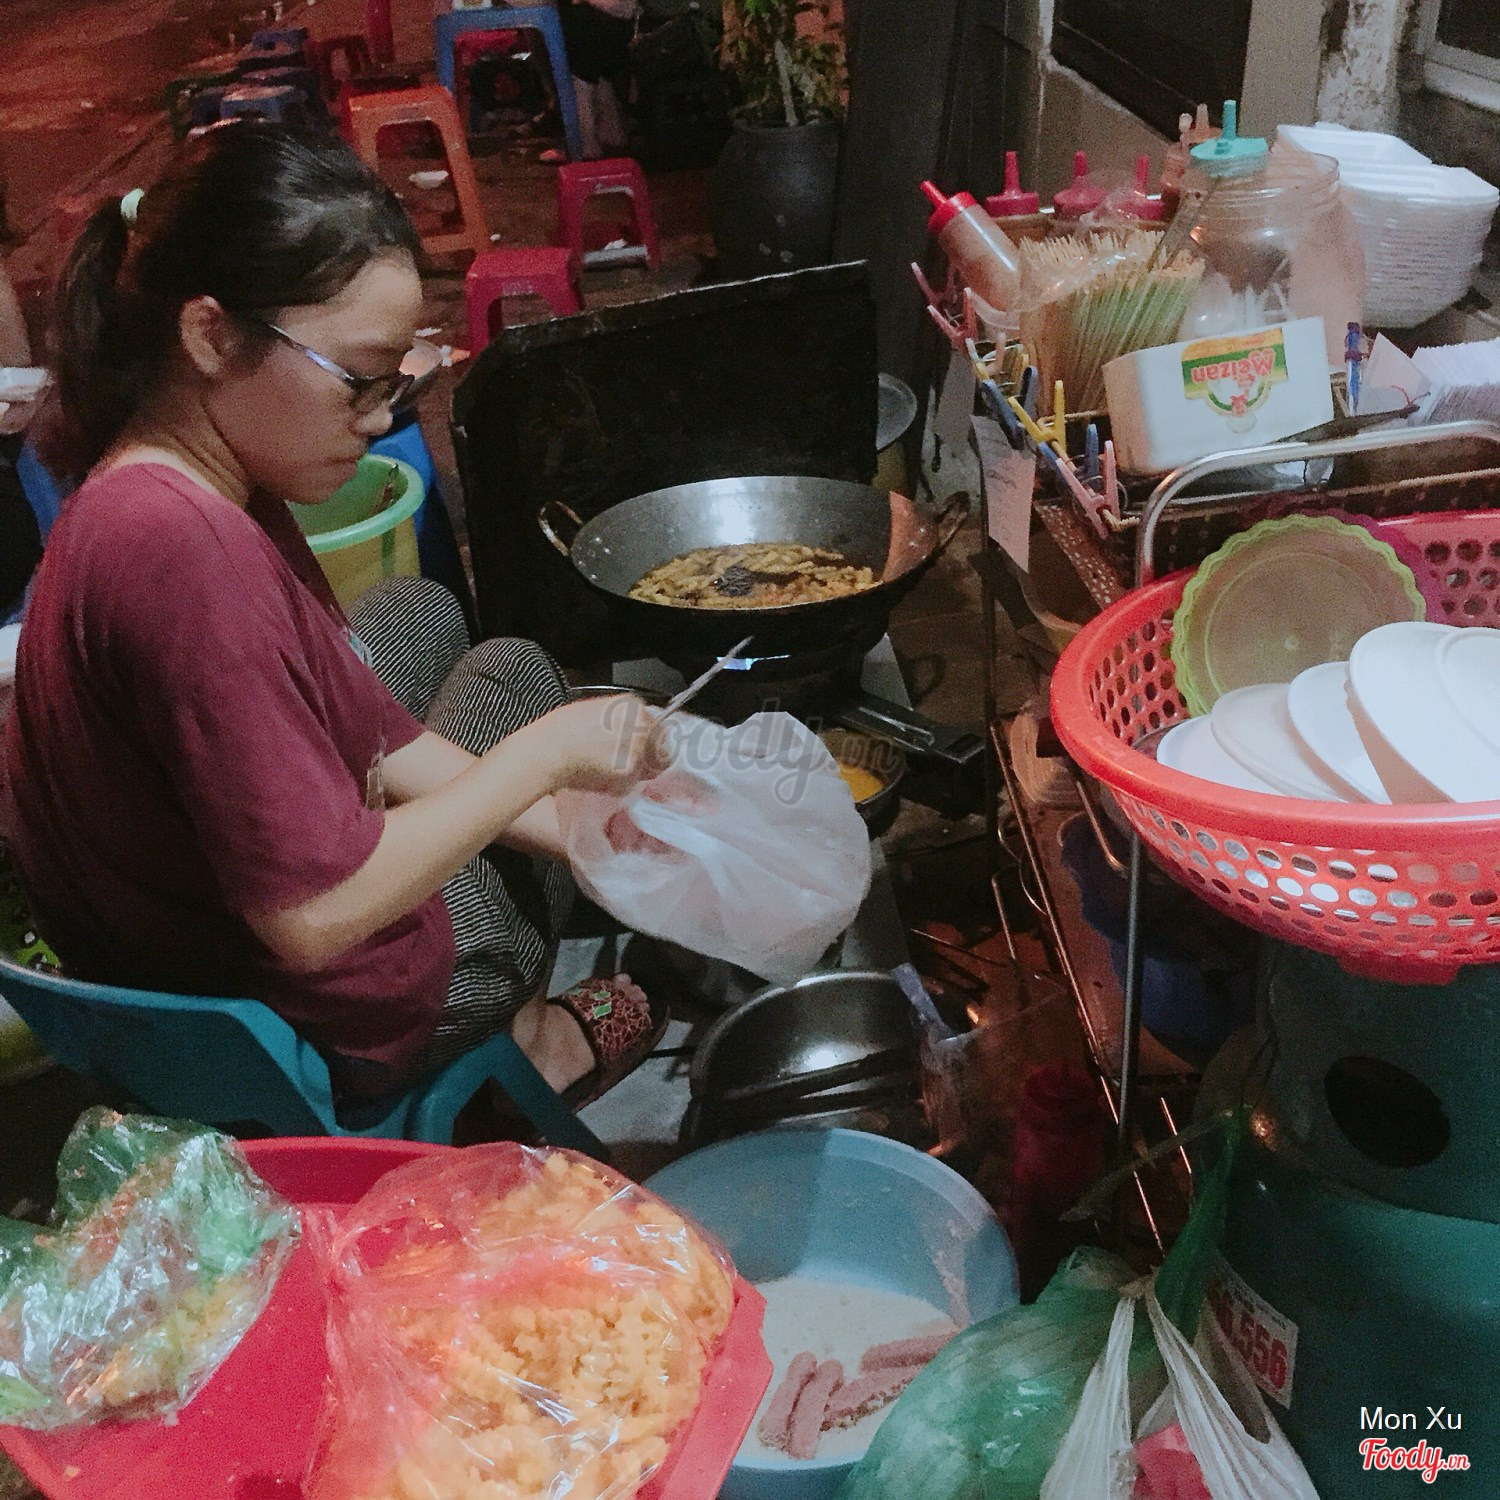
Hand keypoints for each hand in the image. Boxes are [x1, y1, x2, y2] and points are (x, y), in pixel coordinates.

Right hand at [536, 694, 670, 793]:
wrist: (549, 748)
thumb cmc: (563, 730)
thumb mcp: (596, 712)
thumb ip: (620, 721)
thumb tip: (631, 733)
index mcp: (633, 705)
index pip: (658, 727)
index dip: (648, 744)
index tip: (639, 753)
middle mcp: (641, 722)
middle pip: (659, 749)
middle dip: (644, 761)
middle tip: (622, 767)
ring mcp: (638, 745)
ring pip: (646, 769)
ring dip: (630, 775)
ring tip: (605, 772)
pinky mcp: (631, 768)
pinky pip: (630, 784)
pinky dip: (617, 787)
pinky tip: (598, 779)